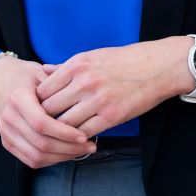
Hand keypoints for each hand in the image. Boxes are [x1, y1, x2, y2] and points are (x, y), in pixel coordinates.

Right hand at [0, 55, 95, 168]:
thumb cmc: (25, 77)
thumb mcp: (42, 73)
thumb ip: (62, 86)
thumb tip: (85, 100)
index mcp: (18, 98)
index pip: (41, 124)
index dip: (64, 133)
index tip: (83, 135)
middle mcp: (9, 118)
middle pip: (41, 143)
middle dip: (68, 148)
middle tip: (89, 145)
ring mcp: (6, 132)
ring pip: (36, 156)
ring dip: (62, 157)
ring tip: (81, 150)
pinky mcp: (7, 142)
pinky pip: (30, 160)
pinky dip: (51, 160)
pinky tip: (65, 153)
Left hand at [36, 39, 187, 137]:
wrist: (157, 67)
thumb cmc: (123, 60)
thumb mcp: (91, 56)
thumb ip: (65, 67)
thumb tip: (43, 72)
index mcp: (77, 65)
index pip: (43, 90)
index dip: (37, 103)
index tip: (39, 109)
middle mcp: (84, 82)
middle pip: (49, 109)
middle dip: (45, 119)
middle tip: (44, 126)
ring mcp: (97, 100)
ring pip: (64, 124)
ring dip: (60, 131)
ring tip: (59, 135)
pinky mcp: (111, 116)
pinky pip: (85, 132)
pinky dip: (78, 138)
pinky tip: (78, 139)